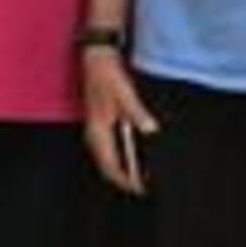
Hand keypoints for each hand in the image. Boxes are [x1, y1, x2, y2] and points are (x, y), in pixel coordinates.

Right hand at [80, 47, 155, 193]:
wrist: (97, 57)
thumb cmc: (108, 75)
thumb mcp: (125, 94)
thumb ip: (136, 114)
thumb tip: (150, 131)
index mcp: (97, 131)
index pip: (109, 165)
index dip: (125, 180)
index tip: (141, 188)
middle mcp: (94, 134)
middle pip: (108, 166)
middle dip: (125, 178)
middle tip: (145, 186)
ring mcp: (97, 130)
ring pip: (108, 158)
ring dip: (124, 168)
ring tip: (142, 175)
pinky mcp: (102, 124)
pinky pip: (110, 148)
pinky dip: (123, 156)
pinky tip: (136, 155)